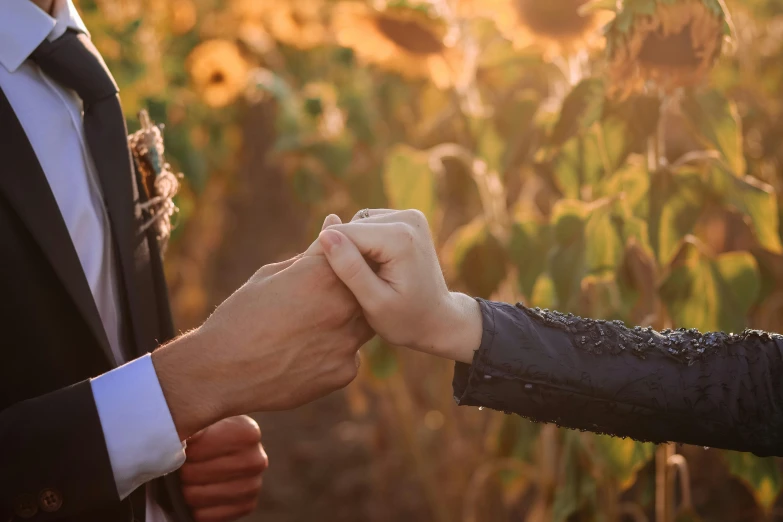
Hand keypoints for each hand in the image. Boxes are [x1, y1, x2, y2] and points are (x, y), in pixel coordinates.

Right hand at [153, 226, 373, 438]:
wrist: (221, 372)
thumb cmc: (241, 316)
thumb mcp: (271, 275)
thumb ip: (312, 254)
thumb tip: (334, 222)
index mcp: (324, 274)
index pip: (353, 254)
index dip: (345, 259)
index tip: (330, 270)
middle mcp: (344, 305)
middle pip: (366, 290)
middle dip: (352, 291)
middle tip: (319, 303)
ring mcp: (348, 341)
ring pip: (364, 325)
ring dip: (347, 322)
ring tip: (310, 329)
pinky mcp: (345, 371)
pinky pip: (350, 356)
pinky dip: (334, 354)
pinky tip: (304, 356)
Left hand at [180, 416, 267, 521]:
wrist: (230, 451)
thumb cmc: (213, 433)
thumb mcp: (207, 420)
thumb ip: (195, 424)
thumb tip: (178, 436)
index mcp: (247, 432)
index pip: (198, 447)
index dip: (183, 449)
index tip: (181, 446)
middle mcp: (256, 460)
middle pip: (196, 473)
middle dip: (183, 470)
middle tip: (182, 465)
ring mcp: (254, 485)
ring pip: (200, 496)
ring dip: (187, 490)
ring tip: (187, 480)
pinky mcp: (247, 506)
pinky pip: (207, 516)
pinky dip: (196, 508)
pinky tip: (198, 495)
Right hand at [306, 209, 481, 362]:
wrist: (438, 319)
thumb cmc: (406, 319)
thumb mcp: (374, 302)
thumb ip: (350, 268)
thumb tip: (326, 235)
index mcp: (399, 238)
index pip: (345, 233)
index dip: (324, 254)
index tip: (315, 278)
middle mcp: (407, 218)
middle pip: (351, 226)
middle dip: (339, 250)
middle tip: (337, 283)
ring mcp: (410, 215)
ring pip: (357, 223)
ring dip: (351, 247)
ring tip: (355, 277)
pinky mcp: (407, 218)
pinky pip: (369, 224)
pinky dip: (363, 243)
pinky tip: (367, 267)